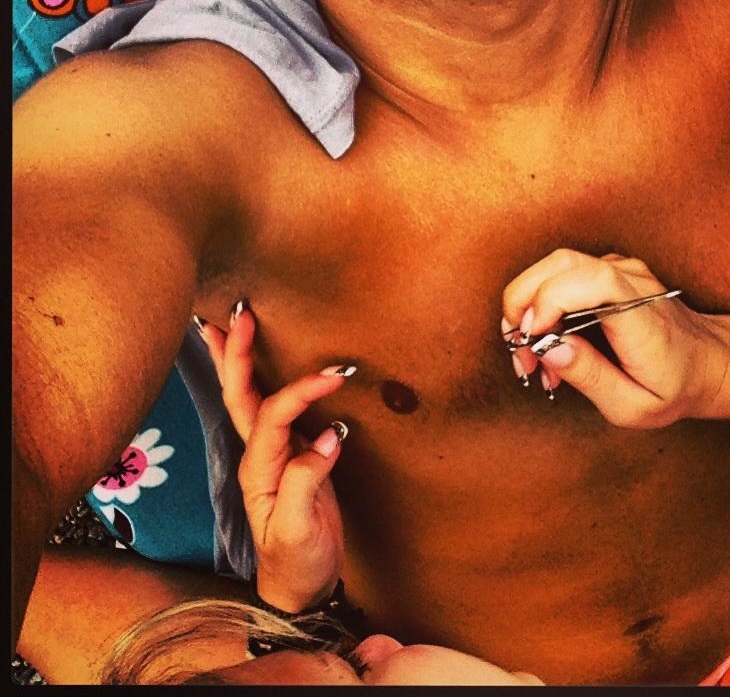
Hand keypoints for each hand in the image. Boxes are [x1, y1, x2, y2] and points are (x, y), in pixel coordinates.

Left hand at [196, 302, 353, 612]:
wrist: (299, 588)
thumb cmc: (297, 562)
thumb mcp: (299, 530)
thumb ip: (307, 482)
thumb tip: (328, 437)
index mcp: (259, 469)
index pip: (274, 414)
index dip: (302, 391)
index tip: (336, 376)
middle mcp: (259, 455)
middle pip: (240, 394)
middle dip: (237, 352)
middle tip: (238, 313)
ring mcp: (272, 453)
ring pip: (247, 396)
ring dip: (235, 359)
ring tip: (222, 324)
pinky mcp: (290, 455)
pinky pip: (271, 407)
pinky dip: (260, 378)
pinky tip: (258, 361)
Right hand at [502, 249, 729, 428]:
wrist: (711, 363)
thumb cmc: (675, 387)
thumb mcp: (633, 406)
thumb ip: (590, 377)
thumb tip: (548, 349)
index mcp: (642, 317)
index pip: (592, 280)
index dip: (551, 300)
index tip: (533, 337)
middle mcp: (633, 282)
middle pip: (560, 264)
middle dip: (522, 305)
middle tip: (520, 354)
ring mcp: (623, 269)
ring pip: (556, 266)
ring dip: (529, 305)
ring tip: (532, 354)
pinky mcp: (611, 270)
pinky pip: (565, 275)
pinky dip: (544, 302)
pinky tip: (550, 341)